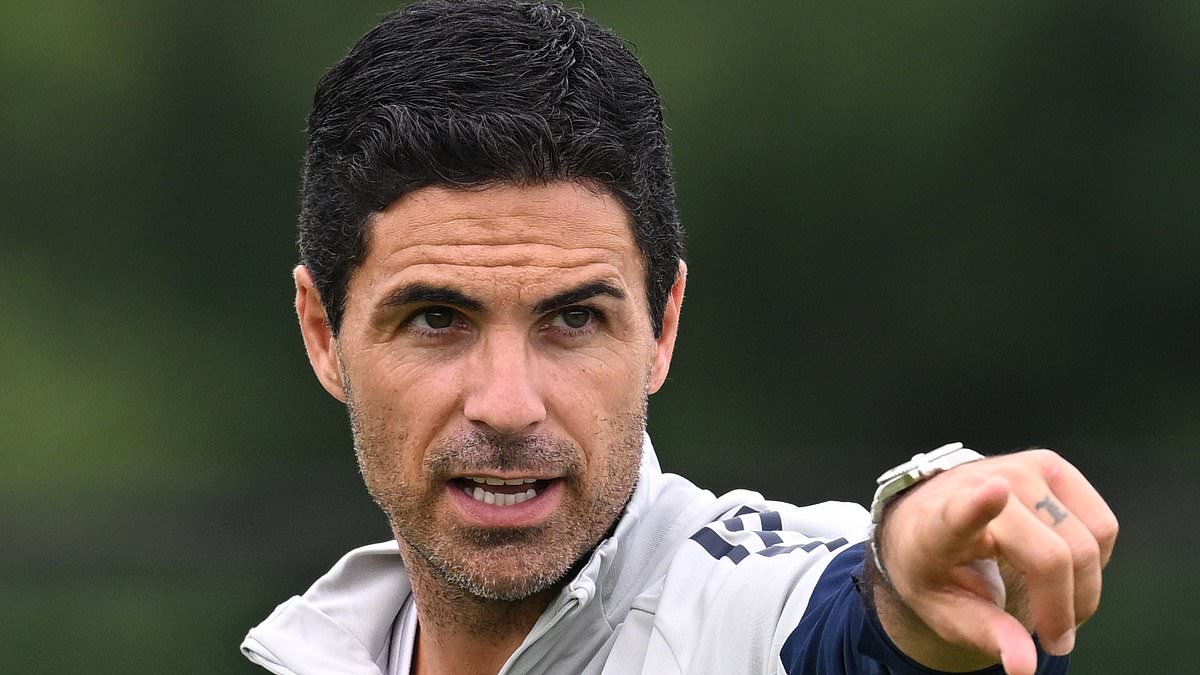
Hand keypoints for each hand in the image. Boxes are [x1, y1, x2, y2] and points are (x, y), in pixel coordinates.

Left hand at [874, 449, 1117, 674]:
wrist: (928, 518)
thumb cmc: (936, 569)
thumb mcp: (946, 611)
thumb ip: (986, 634)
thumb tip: (1026, 666)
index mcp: (940, 522)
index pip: (961, 512)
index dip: (979, 506)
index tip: (993, 491)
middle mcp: (980, 485)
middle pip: (1053, 557)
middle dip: (1064, 611)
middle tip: (1053, 641)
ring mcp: (1019, 469)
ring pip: (1089, 542)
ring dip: (1084, 589)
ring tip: (1054, 607)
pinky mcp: (1050, 464)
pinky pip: (1103, 526)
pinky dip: (1094, 561)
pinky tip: (1060, 569)